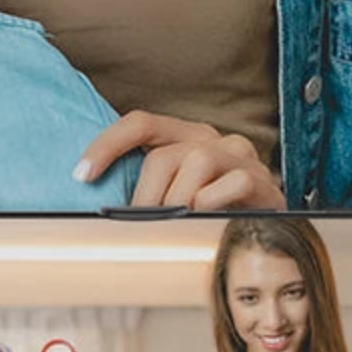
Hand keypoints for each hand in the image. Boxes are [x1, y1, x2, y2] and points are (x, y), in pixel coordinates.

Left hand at [75, 112, 286, 209]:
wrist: (270, 228)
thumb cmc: (212, 213)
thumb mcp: (174, 196)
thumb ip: (146, 192)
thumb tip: (102, 212)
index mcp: (184, 136)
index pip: (140, 123)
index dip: (106, 145)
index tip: (81, 175)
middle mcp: (211, 139)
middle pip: (163, 156)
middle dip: (146, 198)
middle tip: (143, 227)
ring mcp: (237, 155)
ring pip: (195, 164)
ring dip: (179, 204)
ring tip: (181, 226)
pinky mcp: (260, 178)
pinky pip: (231, 184)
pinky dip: (213, 205)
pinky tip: (212, 221)